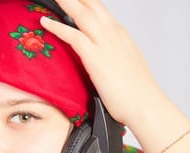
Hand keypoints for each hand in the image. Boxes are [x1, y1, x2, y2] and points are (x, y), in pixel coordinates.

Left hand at [40, 0, 165, 125]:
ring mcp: (105, 43)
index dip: (85, 0)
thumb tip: (99, 57)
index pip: (98, 8)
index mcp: (119, 34)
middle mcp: (113, 33)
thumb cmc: (135, 92)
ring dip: (65, 1)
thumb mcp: (123, 65)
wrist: (146, 105)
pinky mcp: (96, 57)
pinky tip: (44, 21)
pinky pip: (73, 36)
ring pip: (81, 13)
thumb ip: (110, 55)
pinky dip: (57, 27)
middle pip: (90, 4)